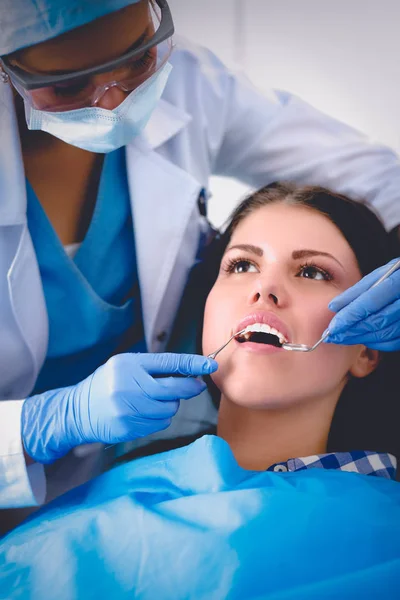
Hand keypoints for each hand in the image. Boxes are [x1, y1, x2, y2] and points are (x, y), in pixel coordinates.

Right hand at [21, 353, 217, 463]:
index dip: (193, 364)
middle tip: (196, 386)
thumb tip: (190, 373)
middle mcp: (128, 386)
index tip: (210, 364)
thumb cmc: (107, 384)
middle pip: (174, 389)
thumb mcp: (125, 366)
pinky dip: (159, 418)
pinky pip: (159, 424)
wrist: (77, 411)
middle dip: (189, 388)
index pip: (169, 363)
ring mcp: (128, 410)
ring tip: (155, 400)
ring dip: (170, 405)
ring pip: (169, 409)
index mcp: (129, 365)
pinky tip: (145, 413)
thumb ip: (154, 368)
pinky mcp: (129, 428)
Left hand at [326, 258, 399, 350]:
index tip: (332, 327)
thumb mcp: (380, 275)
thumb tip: (334, 306)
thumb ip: (357, 291)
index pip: (369, 303)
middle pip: (376, 322)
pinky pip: (393, 342)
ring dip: (360, 338)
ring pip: (385, 334)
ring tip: (343, 337)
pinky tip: (363, 338)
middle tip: (332, 336)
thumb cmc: (398, 275)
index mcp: (397, 282)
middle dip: (351, 331)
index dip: (348, 317)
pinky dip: (375, 343)